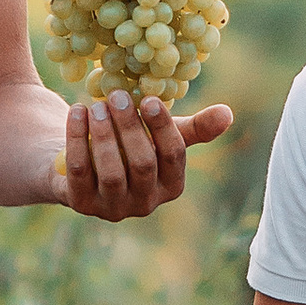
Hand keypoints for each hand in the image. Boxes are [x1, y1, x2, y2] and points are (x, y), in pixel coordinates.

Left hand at [55, 91, 234, 220]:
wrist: (81, 160)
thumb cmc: (131, 144)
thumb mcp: (162, 134)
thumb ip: (195, 127)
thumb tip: (228, 113)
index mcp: (171, 186)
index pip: (173, 157)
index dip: (162, 127)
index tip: (149, 99)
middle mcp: (145, 204)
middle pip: (142, 164)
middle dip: (130, 128)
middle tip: (117, 96)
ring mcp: (111, 208)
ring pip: (111, 172)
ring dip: (103, 135)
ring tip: (97, 105)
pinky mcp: (80, 204)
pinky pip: (80, 171)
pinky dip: (77, 139)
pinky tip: (77, 111)